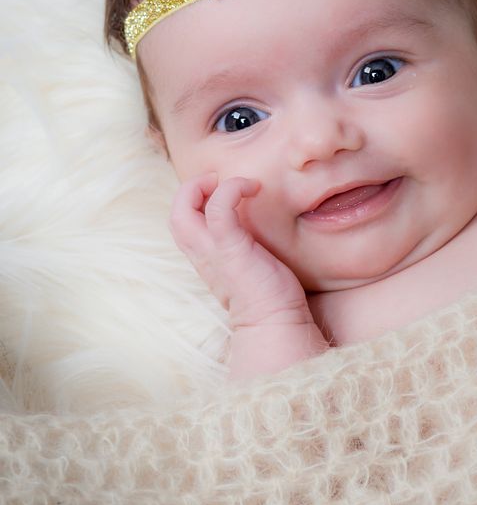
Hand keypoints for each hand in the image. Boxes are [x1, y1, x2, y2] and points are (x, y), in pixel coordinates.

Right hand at [170, 173, 327, 375]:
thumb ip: (242, 245)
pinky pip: (218, 209)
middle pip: (173, 214)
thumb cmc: (268, 292)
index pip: (182, 222)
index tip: (223, 190)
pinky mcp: (231, 249)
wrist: (276, 323)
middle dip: (190, 187)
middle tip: (221, 181)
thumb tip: (255, 225)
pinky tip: (252, 188)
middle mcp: (201, 254)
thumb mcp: (247, 262)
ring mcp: (213, 252)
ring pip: (180, 211)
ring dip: (201, 186)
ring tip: (231, 182)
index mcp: (205, 256)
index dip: (194, 199)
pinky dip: (230, 189)